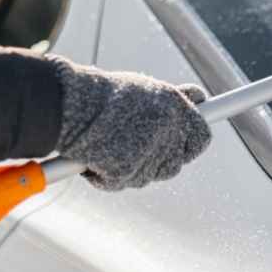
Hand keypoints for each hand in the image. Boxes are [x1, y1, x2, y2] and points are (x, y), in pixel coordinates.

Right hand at [50, 58, 211, 190]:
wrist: (69, 103)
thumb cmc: (103, 95)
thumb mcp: (144, 89)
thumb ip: (173, 100)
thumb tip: (199, 98)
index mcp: (175, 106)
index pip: (201, 136)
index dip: (190, 144)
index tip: (180, 146)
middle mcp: (167, 129)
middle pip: (175, 163)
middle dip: (159, 161)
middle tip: (136, 148)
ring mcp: (148, 152)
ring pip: (148, 175)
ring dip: (133, 168)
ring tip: (109, 146)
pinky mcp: (127, 170)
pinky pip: (121, 182)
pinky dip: (106, 176)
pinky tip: (94, 157)